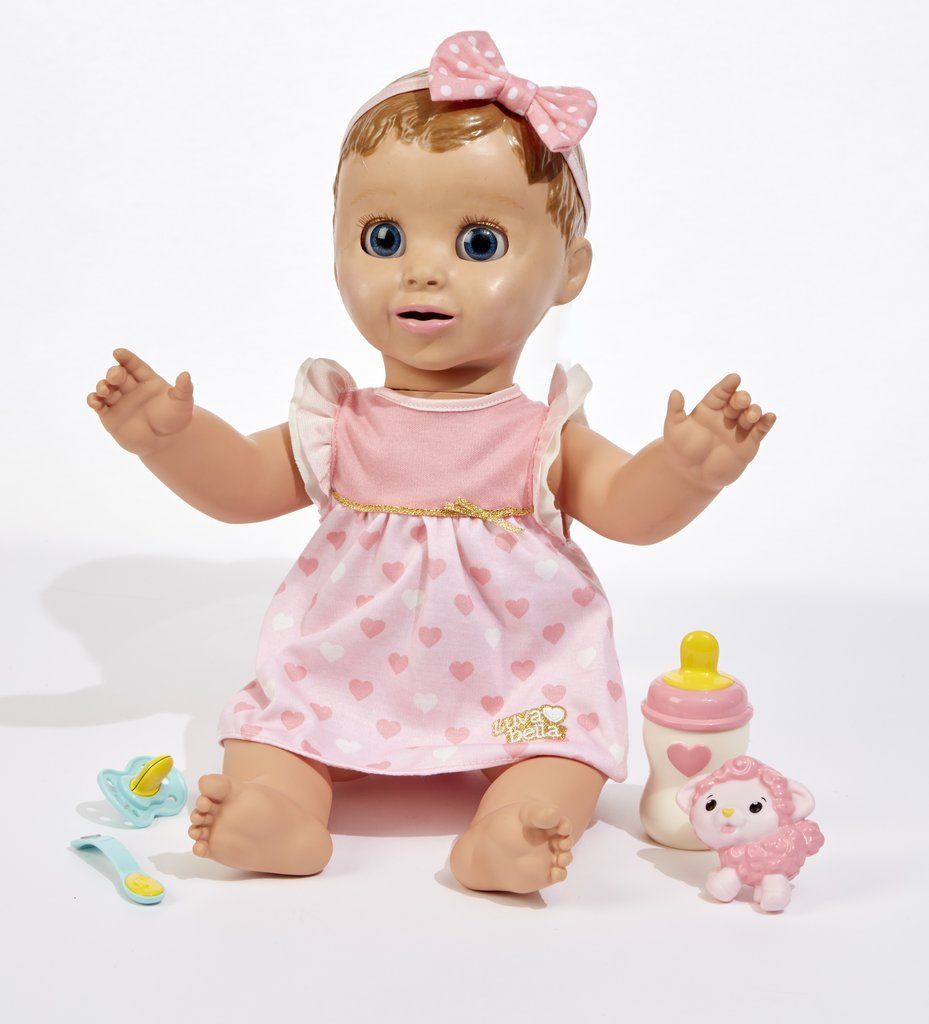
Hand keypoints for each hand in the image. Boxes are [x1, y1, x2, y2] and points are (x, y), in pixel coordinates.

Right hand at [86, 349, 193, 456]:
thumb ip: (184, 388)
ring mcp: (119, 401)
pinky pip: (97, 404)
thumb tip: (185, 375)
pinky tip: (95, 400)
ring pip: (105, 388)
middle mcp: (131, 388)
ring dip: (102, 386)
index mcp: (147, 380)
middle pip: (118, 375)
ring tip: (105, 389)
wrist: (167, 442)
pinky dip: (93, 400)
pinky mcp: (109, 416)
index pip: (134, 365)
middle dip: (114, 373)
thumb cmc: (176, 419)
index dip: (126, 358)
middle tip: (116, 376)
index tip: (118, 353)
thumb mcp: (182, 402)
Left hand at [663, 373, 775, 490]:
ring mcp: (738, 429)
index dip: (728, 385)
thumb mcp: (674, 429)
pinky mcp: (749, 444)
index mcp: (709, 408)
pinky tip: (770, 417)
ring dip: (754, 411)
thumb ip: (675, 411)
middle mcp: (726, 416)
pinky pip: (760, 430)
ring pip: (751, 413)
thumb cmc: (680, 450)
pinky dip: (767, 423)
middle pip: (739, 401)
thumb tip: (675, 392)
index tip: (734, 378)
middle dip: (742, 398)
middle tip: (739, 401)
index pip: (721, 392)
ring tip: (751, 415)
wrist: (691, 475)